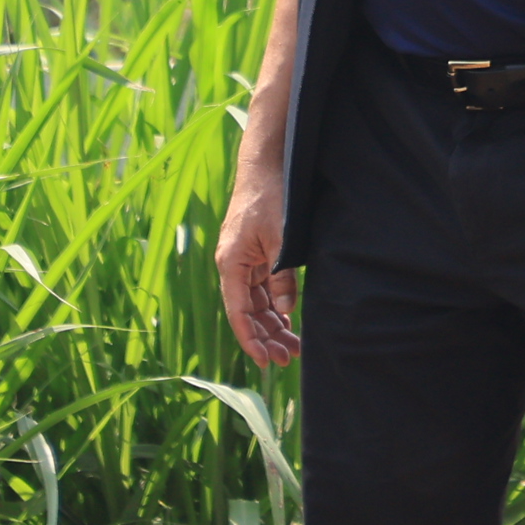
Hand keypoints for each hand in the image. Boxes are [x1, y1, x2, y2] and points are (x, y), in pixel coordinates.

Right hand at [215, 156, 301, 367]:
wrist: (268, 163)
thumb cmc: (270, 197)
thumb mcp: (281, 238)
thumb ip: (283, 276)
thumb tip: (287, 309)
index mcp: (231, 263)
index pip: (238, 312)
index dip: (250, 340)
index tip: (265, 361)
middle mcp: (234, 265)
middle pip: (248, 312)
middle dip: (266, 337)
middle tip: (288, 360)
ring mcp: (245, 260)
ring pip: (257, 302)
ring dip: (273, 324)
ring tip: (293, 347)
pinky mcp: (257, 254)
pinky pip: (264, 287)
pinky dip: (276, 304)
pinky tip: (289, 320)